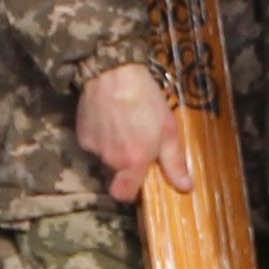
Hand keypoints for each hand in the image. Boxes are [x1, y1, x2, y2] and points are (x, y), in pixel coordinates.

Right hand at [75, 61, 192, 200]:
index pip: (123, 195)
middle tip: (137, 141)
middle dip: (125, 163)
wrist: (114, 72)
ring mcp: (93, 147)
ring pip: (104, 157)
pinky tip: (110, 117)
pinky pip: (93, 142)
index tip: (139, 178)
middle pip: (116, 173)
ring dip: (114, 148)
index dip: (130, 191)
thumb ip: (175, 162)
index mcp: (133, 162)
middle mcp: (110, 159)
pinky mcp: (82, 133)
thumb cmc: (146, 99)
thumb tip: (185, 188)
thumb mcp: (168, 130)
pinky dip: (101, 135)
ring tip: (124, 124)